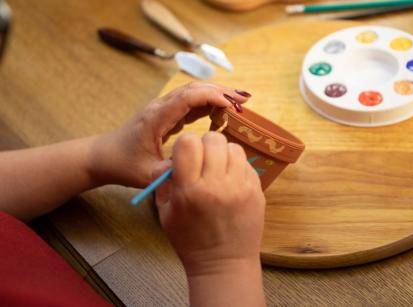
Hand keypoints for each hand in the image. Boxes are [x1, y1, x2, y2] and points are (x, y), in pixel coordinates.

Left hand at [89, 81, 250, 186]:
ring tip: (239, 103)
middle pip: (194, 89)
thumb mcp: (148, 175)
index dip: (212, 97)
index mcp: (157, 118)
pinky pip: (190, 103)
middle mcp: (161, 107)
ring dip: (216, 94)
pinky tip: (221, 112)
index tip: (232, 105)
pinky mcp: (166, 115)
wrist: (102, 157)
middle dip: (220, 91)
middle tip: (245, 100)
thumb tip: (200, 168)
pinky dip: (208, 104)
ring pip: (193, 93)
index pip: (188, 98)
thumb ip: (173, 172)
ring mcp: (163, 109)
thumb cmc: (123, 165)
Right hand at [155, 132, 265, 275]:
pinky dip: (237, 167)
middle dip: (205, 145)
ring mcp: (240, 187)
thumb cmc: (189, 239)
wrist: (224, 263)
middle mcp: (216, 184)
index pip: (188, 142)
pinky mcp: (257, 191)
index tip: (187, 155)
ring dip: (224, 154)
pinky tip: (232, 182)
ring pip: (233, 147)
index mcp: (190, 189)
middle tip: (204, 161)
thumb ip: (163, 181)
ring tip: (219, 170)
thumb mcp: (165, 213)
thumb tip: (171, 158)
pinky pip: (247, 164)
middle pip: (214, 138)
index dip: (185, 145)